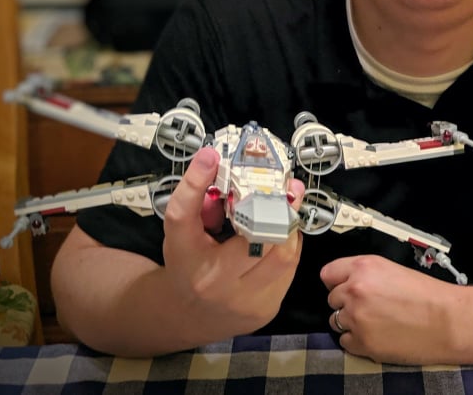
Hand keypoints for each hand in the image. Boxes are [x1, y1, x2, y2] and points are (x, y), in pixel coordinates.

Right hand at [160, 145, 305, 338]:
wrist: (190, 316)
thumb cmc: (189, 264)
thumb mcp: (183, 232)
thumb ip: (196, 198)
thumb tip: (214, 160)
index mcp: (185, 257)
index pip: (184, 216)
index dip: (196, 184)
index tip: (210, 157)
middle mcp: (212, 283)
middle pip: (253, 239)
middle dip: (276, 209)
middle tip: (287, 188)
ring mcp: (242, 301)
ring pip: (282, 256)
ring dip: (289, 228)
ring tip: (288, 209)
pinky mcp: (265, 310)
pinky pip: (289, 270)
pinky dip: (290, 247)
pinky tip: (282, 236)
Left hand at [321, 254, 472, 364]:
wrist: (449, 321)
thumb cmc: (429, 295)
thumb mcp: (393, 270)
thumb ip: (366, 274)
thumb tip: (347, 283)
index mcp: (364, 268)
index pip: (328, 274)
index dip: (337, 281)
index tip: (344, 286)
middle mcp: (355, 291)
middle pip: (331, 299)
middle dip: (346, 303)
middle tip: (369, 307)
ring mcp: (356, 319)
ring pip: (336, 321)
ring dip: (350, 322)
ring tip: (374, 323)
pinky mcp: (362, 343)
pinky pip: (345, 342)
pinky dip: (357, 341)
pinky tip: (377, 336)